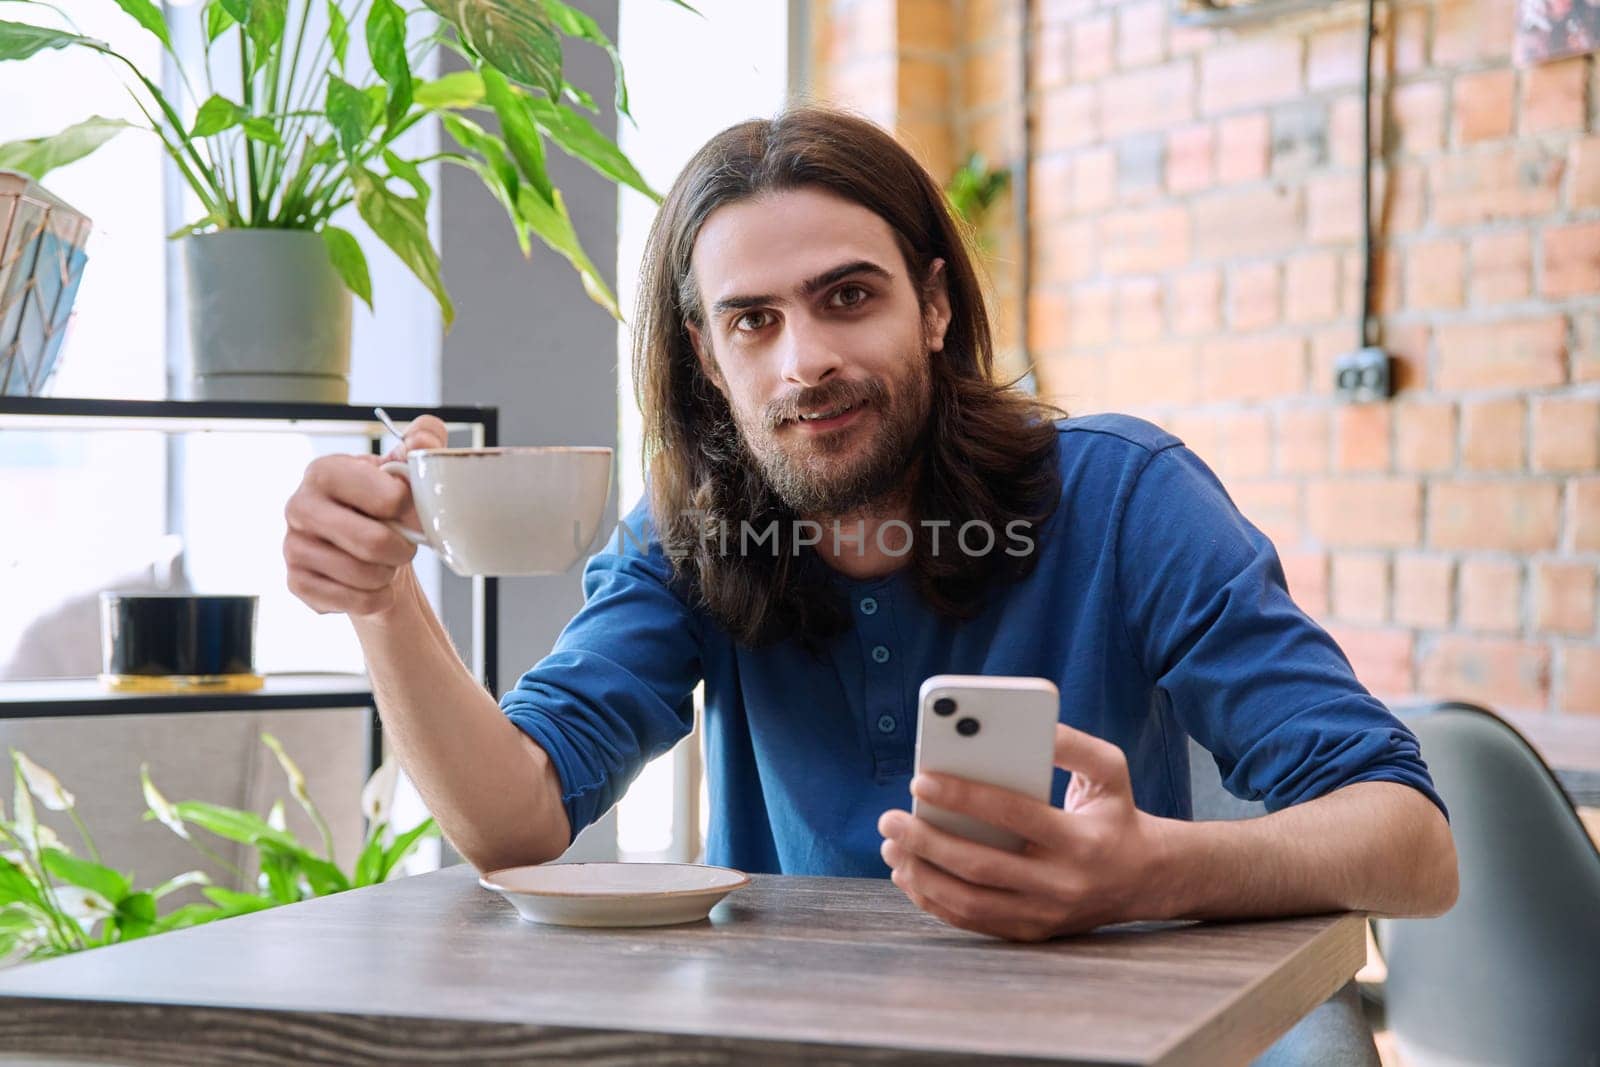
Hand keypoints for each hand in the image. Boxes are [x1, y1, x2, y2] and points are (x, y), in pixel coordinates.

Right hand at [283, 414, 448, 617]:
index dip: (410, 510)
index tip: (409, 509)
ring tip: (385, 562)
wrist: (372, 553)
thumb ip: (425, 442)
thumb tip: (423, 439)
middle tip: (405, 545)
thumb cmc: (389, 509)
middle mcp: (299, 506)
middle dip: (403, 549)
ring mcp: (292, 546)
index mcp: (325, 470)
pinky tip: (371, 585)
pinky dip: (376, 598)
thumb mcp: (411, 470)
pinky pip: (355, 601)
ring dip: (389, 574)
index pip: (387, 497)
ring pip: (364, 575)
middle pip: (373, 542)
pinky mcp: (298, 583)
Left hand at [877, 723, 1173, 941]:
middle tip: (888, 819)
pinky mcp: (1031, 932)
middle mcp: (1062, 884)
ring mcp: (1045, 915)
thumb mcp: (1110, 771)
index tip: (920, 780)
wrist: (1145, 880)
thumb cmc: (1116, 814)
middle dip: (926, 841)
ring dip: (922, 876)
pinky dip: (935, 902)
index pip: (1014, 816)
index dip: (964, 797)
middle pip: (981, 866)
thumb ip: (1073, 744)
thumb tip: (1031, 727)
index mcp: (1081, 840)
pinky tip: (909, 875)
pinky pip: (973, 922)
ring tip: (891, 847)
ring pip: (971, 902)